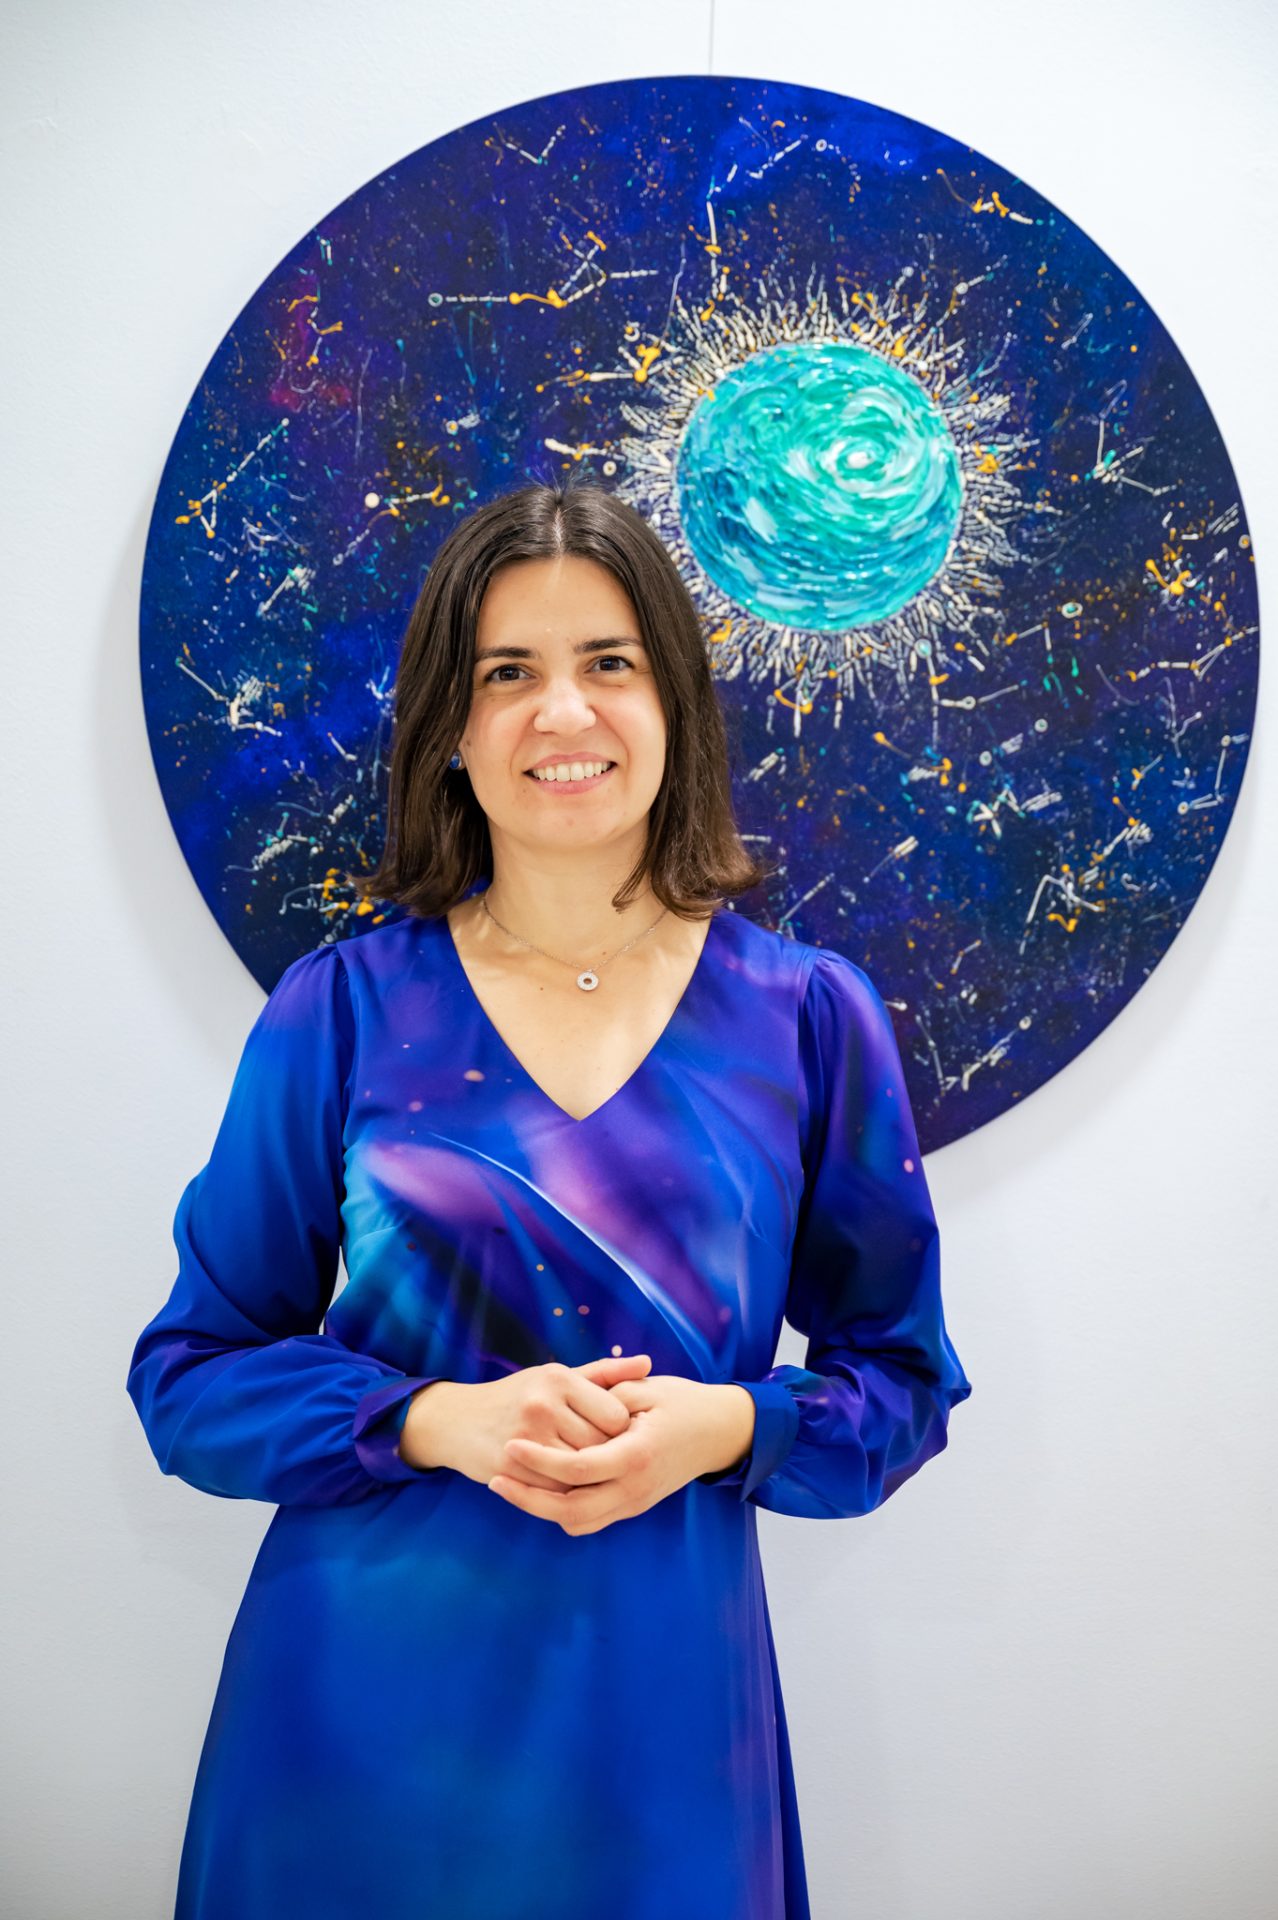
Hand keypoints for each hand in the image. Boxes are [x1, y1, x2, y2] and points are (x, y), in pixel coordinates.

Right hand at [400, 1353, 653, 1487]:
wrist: (458, 1420)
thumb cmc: (519, 1396)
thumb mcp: (558, 1377)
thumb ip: (606, 1374)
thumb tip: (649, 1364)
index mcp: (559, 1379)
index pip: (616, 1415)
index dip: (624, 1432)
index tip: (620, 1437)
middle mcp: (543, 1405)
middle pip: (600, 1445)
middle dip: (609, 1457)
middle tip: (612, 1461)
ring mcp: (525, 1438)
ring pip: (581, 1472)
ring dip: (590, 1478)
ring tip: (593, 1474)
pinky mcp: (510, 1468)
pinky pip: (555, 1490)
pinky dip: (567, 1492)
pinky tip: (568, 1485)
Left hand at [489, 1373, 755, 1535]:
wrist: (721, 1432)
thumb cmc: (683, 1403)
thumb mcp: (646, 1389)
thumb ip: (606, 1397)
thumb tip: (567, 1405)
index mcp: (636, 1455)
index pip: (577, 1469)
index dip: (539, 1460)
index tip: (510, 1445)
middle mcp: (634, 1487)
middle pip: (570, 1510)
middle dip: (529, 1499)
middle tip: (497, 1479)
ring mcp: (635, 1502)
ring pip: (578, 1522)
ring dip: (542, 1509)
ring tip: (511, 1485)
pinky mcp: (633, 1505)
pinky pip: (591, 1520)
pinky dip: (563, 1510)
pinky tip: (543, 1488)